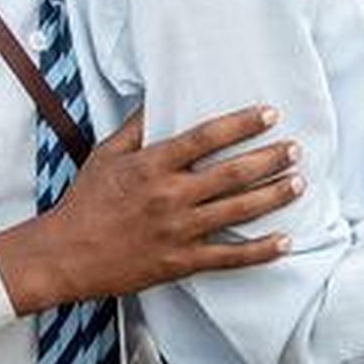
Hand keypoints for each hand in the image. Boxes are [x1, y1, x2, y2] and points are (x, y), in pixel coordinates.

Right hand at [0, 105, 300, 313]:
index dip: (241, 124)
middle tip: (295, 148)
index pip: (205, 137)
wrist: (65, 254)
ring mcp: (178, 231)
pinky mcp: (181, 262)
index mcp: (152, 165)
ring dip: (273, 195)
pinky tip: (285, 241)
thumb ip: (136, 128)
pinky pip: (229, 257)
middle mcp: (170, 196)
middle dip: (269, 159)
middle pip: (232, 174)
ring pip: (238, 211)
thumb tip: (158, 100)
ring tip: (298, 182)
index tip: (269, 114)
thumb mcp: (105, 155)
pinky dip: (261, 250)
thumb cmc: (84, 202)